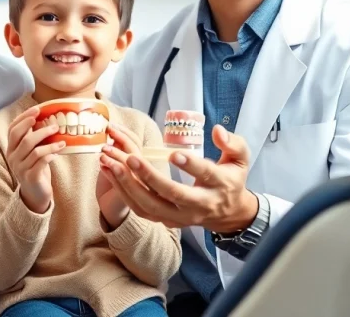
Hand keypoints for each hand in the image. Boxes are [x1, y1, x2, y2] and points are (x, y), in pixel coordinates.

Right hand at [6, 106, 64, 214]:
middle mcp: (13, 157)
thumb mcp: (31, 152)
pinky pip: (41, 162)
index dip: (24, 118)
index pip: (13, 129)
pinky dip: (51, 155)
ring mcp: (20, 168)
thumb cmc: (36, 168)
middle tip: (54, 125)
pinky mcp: (30, 177)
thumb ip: (33, 138)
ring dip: (50, 143)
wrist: (35, 194)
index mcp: (11, 148)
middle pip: (23, 138)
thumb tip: (46, 118)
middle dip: (38, 128)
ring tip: (62, 141)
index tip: (37, 109)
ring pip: (34, 150)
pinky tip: (58, 153)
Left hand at [99, 124, 258, 232]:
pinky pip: (140, 209)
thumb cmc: (231, 179)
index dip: (190, 166)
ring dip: (127, 184)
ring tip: (111, 162)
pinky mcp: (165, 220)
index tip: (172, 154)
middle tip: (130, 158)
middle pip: (172, 194)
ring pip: (150, 205)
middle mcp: (199, 205)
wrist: (227, 213)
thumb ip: (233, 143)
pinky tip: (109, 171)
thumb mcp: (240, 159)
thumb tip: (217, 130)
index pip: (205, 175)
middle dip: (150, 176)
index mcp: (219, 186)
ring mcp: (180, 216)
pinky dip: (122, 191)